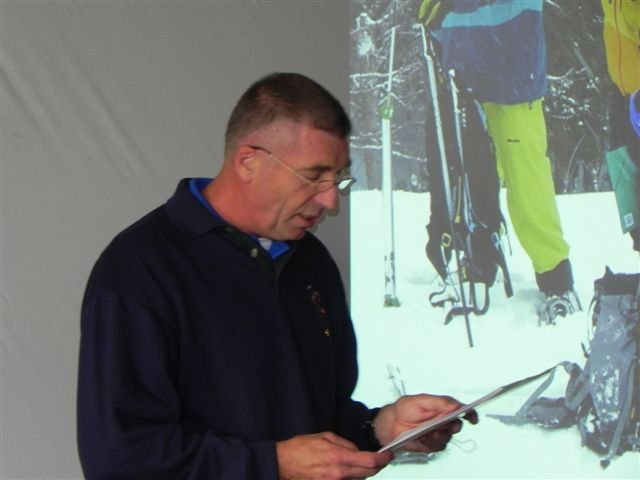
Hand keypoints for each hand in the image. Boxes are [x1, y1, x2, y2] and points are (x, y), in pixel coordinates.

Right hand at [276, 431, 392, 479]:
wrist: (283, 463)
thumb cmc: (301, 448)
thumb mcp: (325, 437)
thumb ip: (345, 444)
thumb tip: (357, 450)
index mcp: (340, 457)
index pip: (370, 461)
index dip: (383, 459)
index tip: (389, 455)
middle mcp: (340, 473)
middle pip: (368, 473)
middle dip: (377, 466)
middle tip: (381, 460)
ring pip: (359, 479)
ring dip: (364, 472)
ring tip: (362, 464)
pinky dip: (352, 477)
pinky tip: (349, 471)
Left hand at [373, 394, 477, 452]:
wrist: (392, 423)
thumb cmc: (405, 409)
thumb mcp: (421, 400)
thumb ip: (440, 402)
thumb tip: (456, 405)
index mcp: (443, 407)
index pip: (461, 409)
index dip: (470, 413)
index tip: (472, 417)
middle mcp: (443, 420)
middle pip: (457, 425)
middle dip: (452, 426)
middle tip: (444, 425)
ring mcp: (439, 433)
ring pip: (448, 437)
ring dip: (438, 435)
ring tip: (426, 432)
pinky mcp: (433, 444)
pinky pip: (439, 445)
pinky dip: (431, 442)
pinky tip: (422, 437)